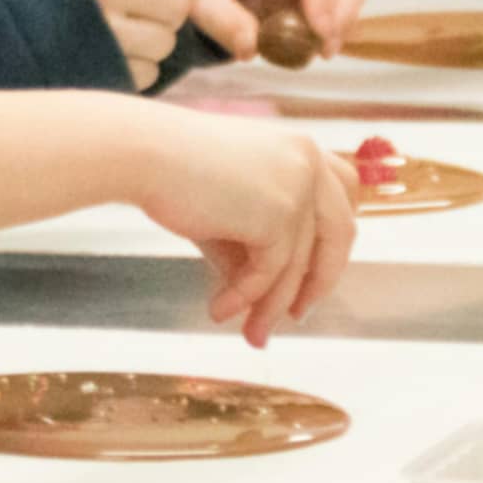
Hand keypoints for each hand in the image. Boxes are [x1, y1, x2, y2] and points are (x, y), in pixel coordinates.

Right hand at [58, 0, 197, 89]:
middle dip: (163, 14)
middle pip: (178, 5)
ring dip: (147, 44)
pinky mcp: (97, 67)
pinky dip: (131, 70)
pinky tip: (102, 56)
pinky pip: (145, 73)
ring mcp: (103, 28)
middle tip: (137, 15)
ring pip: (163, 42)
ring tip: (112, 36)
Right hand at [133, 113, 357, 347]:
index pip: (345, 191)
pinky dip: (244, 297)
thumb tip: (265, 300)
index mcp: (297, 147)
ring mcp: (297, 187)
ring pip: (298, 263)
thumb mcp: (225, 208)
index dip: (335, 232)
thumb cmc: (169, 171)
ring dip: (272, 305)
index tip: (319, 266)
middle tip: (296, 315)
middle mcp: (307, 162)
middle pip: (338, 233)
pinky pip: (269, 271)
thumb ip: (252, 246)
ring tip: (251, 334)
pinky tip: (219, 310)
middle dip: (318, 280)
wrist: (138, 152)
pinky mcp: (277, 215)